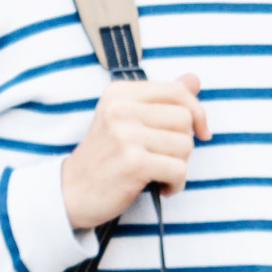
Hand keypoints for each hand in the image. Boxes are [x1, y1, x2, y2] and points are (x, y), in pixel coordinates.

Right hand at [61, 74, 207, 229]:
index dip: (197, 112)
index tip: (200, 131)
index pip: (178, 91)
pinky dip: (176, 184)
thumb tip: (195, 79)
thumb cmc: (105, 156)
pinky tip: (160, 187)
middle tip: (163, 158)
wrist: (70, 193)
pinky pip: (179, 170)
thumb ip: (161, 98)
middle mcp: (121, 109)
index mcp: (120, 93)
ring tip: (157, 173)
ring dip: (179, 165)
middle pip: (185, 120)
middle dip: (183, 144)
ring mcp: (125, 135)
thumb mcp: (126, 119)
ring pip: (185, 145)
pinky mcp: (133, 162)